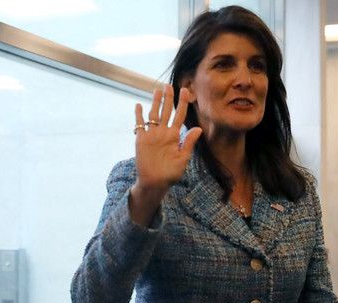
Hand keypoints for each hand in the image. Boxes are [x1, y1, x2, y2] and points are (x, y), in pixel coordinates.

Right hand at [128, 86, 202, 224]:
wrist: (155, 182)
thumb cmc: (170, 174)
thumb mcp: (183, 159)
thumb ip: (188, 143)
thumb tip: (198, 128)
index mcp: (174, 136)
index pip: (179, 115)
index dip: (182, 103)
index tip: (186, 91)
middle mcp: (163, 133)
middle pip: (166, 111)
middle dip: (168, 98)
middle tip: (169, 85)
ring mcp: (152, 135)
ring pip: (153, 115)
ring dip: (155, 102)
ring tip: (157, 90)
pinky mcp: (141, 140)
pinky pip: (139, 125)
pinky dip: (138, 115)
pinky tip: (138, 106)